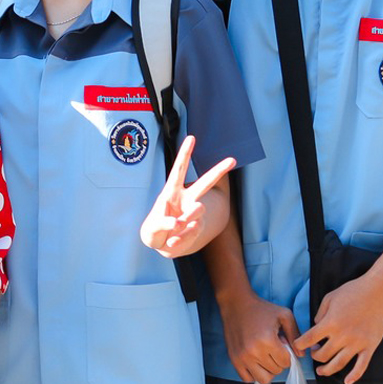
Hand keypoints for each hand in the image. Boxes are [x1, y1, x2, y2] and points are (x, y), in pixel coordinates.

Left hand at [139, 136, 236, 257]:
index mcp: (171, 192)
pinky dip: (180, 238)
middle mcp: (186, 199)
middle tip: (232, 160)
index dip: (185, 154)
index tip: (192, 138)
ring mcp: (193, 213)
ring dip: (185, 220)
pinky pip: (192, 230)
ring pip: (199, 209)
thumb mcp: (150, 229)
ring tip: (174, 228)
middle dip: (218, 171)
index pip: (178, 170)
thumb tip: (178, 222)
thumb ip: (161, 223)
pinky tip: (172, 241)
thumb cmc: (154, 232)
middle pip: (204, 183)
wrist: (163, 245)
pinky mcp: (197, 227)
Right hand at [220, 296, 298, 383]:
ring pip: (263, 379)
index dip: (287, 354)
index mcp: (267, 340)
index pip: (286, 362)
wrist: (236, 304)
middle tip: (273, 348)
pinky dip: (254, 374)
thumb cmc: (261, 309)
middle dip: (278, 361)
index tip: (281, 344)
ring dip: (268, 370)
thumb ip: (296, 335)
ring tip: (266, 357)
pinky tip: (256, 362)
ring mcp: (242, 357)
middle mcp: (253, 352)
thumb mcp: (284, 315)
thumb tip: (301, 355)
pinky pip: (247, 379)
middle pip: (276, 371)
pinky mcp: (234, 360)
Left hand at [295, 272, 382, 383]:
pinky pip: (361, 366)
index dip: (299, 345)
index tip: (297, 347)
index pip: (308, 340)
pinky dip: (354, 376)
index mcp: (330, 323)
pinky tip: (347, 382)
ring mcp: (357, 343)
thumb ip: (320, 314)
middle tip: (315, 353)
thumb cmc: (353, 290)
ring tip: (322, 371)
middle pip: (322, 355)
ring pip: (338, 364)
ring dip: (327, 370)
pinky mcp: (370, 346)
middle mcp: (342, 336)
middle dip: (315, 356)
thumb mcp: (329, 298)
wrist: (379, 290)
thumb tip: (316, 327)